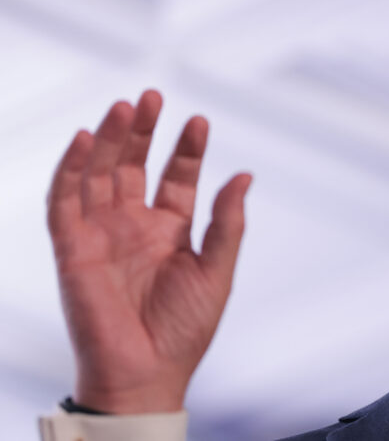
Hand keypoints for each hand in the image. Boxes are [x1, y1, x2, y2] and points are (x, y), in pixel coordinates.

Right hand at [47, 90, 250, 412]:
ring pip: (100, 173)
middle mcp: (134, 225)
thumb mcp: (217, 270)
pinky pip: (65, 201)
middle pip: (134, 165)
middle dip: (143, 130)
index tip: (199, 121)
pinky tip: (87, 139)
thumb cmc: (185, 329)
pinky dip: (72, 169)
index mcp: (170, 229)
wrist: (148, 372)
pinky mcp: (72, 247)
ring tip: (126, 106)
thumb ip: (227, 223)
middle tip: (154, 95)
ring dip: (110, 139)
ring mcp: (102, 233)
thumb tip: (244, 174)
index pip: (176, 176)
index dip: (186, 149)